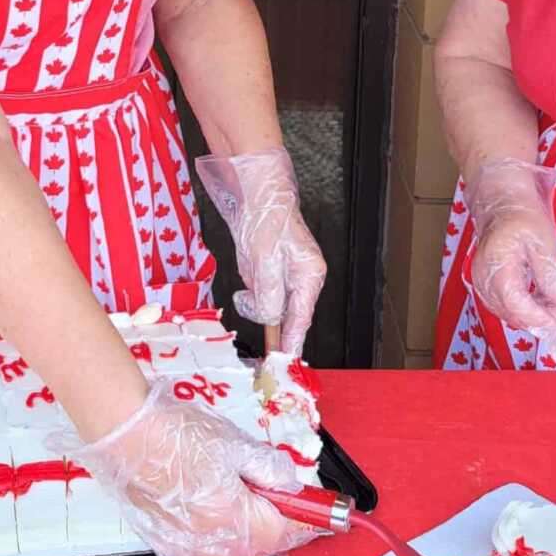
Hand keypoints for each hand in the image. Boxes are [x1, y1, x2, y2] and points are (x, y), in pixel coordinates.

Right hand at [68, 381, 322, 555]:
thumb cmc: (177, 435)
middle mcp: (214, 541)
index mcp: (236, 515)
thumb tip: (292, 484)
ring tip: (251, 511)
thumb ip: (269, 467)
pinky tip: (216, 542)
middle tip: (284, 500)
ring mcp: (189, 548)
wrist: (127, 434)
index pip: (285, 530)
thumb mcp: (235, 443)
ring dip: (251, 541)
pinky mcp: (166, 545)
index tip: (321, 512)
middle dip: (280, 527)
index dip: (307, 519)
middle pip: (262, 548)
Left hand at [195, 147, 326, 355]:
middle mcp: (301, 279)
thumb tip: (271, 320)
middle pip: (287, 316)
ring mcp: (285, 278)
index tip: (283, 361)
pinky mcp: (269, 275)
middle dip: (269, 322)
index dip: (292, 342)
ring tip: (246, 292)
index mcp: (310, 275)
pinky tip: (245, 288)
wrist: (253, 194)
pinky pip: (260, 298)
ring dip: (256, 306)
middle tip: (258, 334)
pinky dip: (250, 298)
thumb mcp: (265, 260)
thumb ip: (270, 294)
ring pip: (270, 309)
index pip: (302, 318)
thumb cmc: (266, 218)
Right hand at [463, 159, 555, 339]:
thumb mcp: (543, 240)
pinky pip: (506, 305)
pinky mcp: (489, 284)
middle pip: (510, 312)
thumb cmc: (522, 217)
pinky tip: (545, 303)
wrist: (503, 204)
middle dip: (541, 319)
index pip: (514, 302)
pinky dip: (527, 310)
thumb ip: (550, 272)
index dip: (537, 317)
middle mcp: (483, 276)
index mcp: (496, 262)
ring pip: (508, 312)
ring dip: (535, 316)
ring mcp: (483, 282)